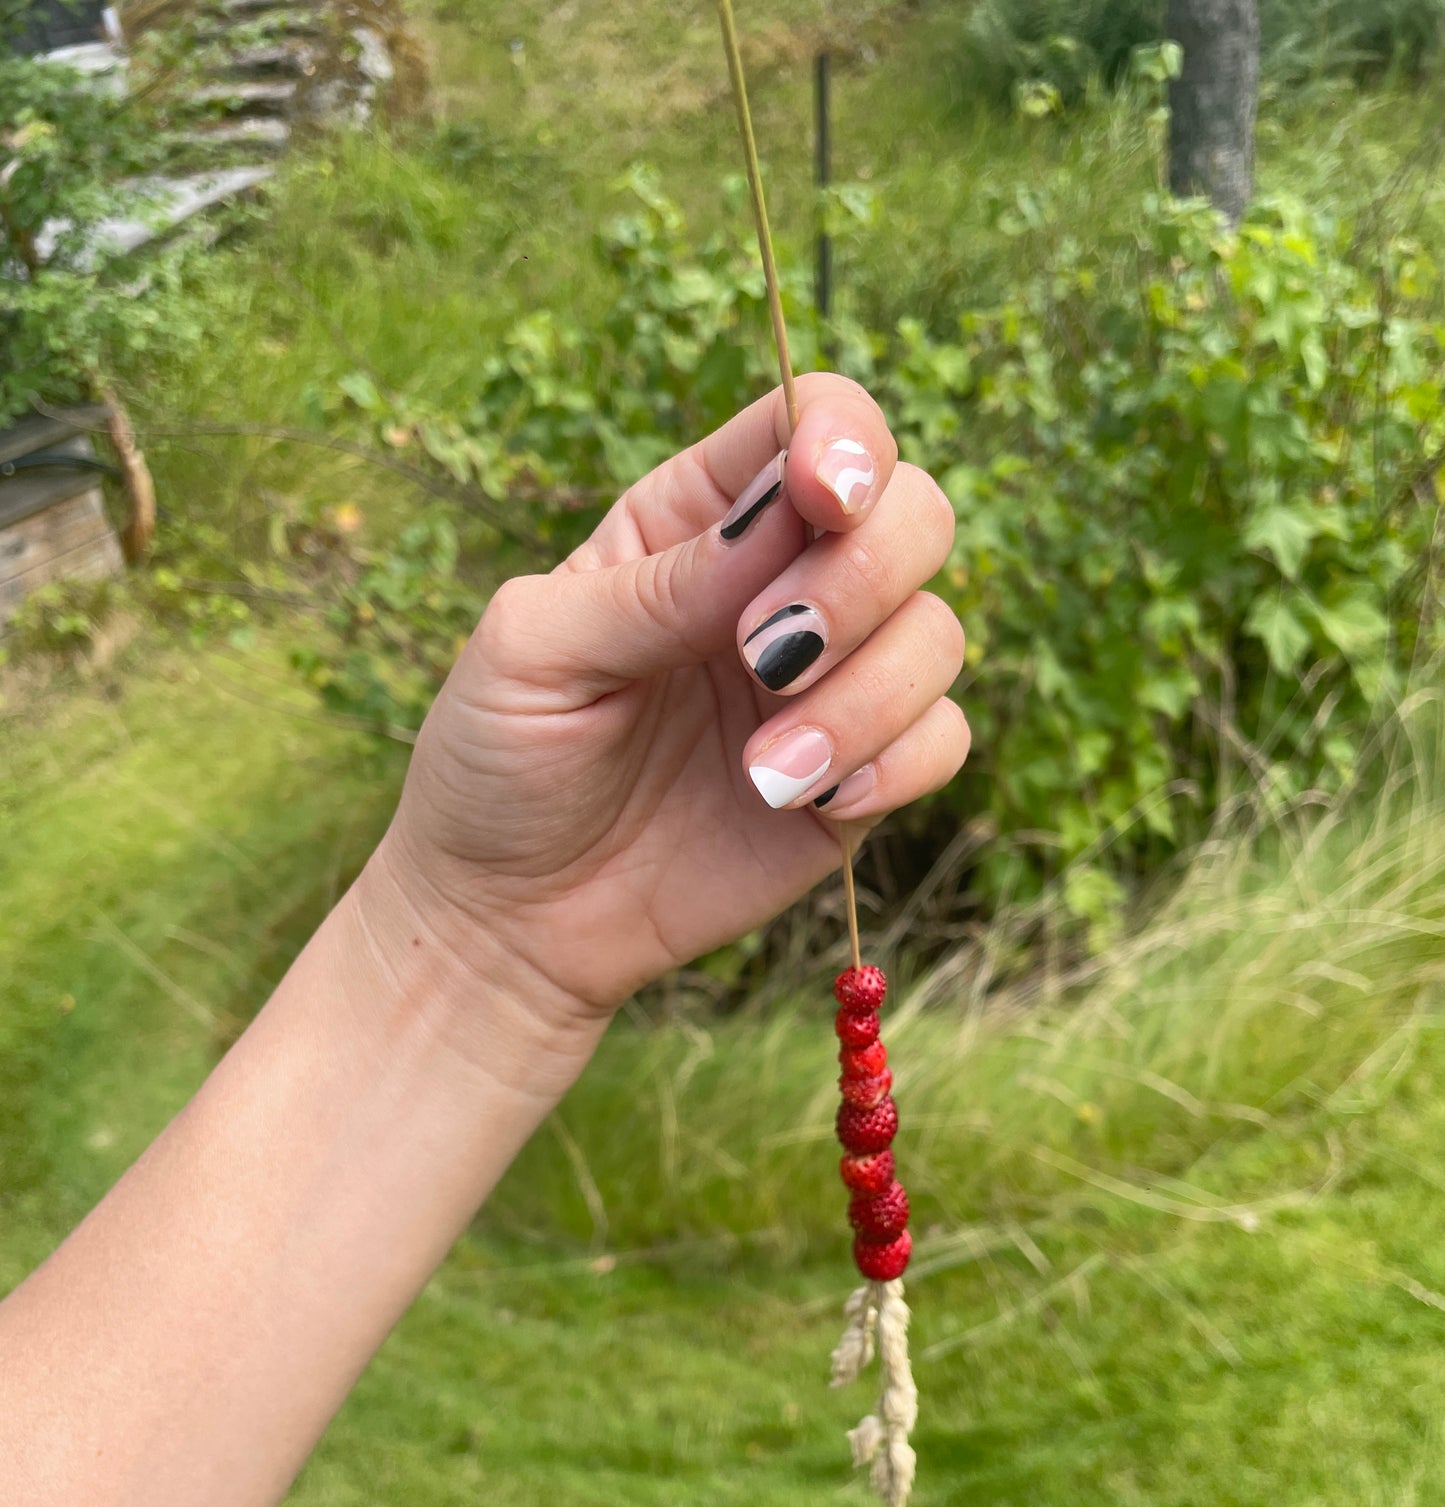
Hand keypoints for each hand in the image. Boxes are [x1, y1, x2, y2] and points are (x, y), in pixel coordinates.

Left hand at [372, 373, 968, 1026]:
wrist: (511, 917)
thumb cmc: (499, 762)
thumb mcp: (536, 651)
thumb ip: (657, 584)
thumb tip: (785, 521)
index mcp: (698, 522)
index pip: (818, 422)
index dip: (845, 440)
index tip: (822, 500)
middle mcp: (781, 586)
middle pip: (913, 513)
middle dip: (861, 578)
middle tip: (766, 657)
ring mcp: (830, 684)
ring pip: (937, 633)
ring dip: (865, 699)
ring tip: (763, 770)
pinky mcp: (859, 779)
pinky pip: (943, 739)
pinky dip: (894, 765)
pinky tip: (805, 801)